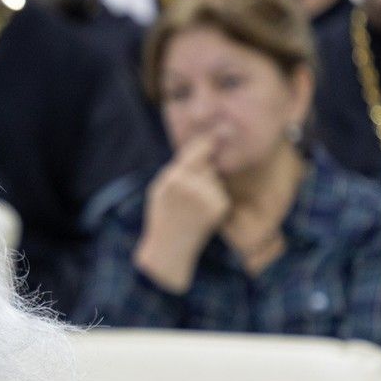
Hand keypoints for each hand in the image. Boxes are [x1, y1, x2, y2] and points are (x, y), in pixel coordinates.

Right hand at [133, 136, 230, 292]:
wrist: (169, 249)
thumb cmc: (162, 216)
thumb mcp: (159, 190)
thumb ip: (176, 169)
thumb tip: (198, 147)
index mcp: (174, 179)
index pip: (197, 149)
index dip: (208, 140)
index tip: (218, 130)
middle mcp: (191, 185)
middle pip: (207, 164)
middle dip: (203, 170)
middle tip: (189, 191)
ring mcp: (207, 196)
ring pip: (215, 178)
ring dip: (208, 186)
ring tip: (193, 206)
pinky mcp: (219, 207)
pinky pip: (221, 193)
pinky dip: (215, 199)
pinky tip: (202, 213)